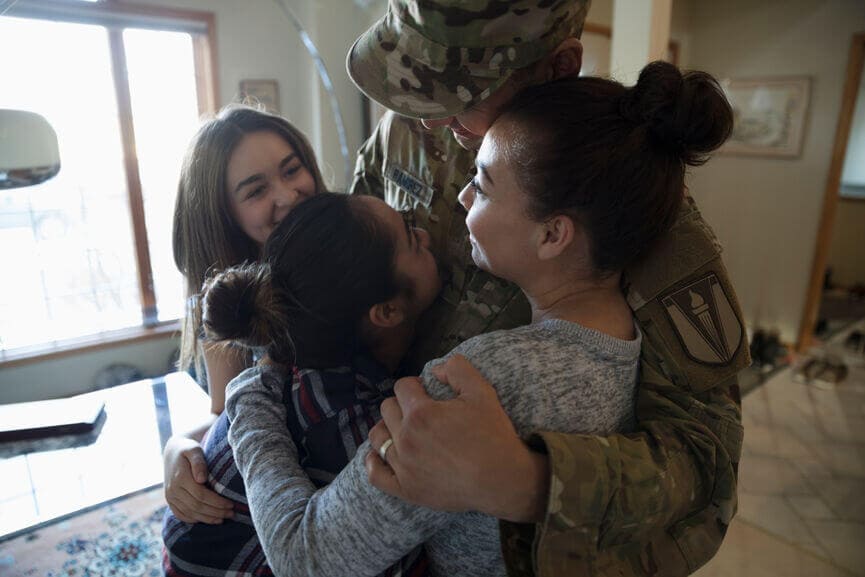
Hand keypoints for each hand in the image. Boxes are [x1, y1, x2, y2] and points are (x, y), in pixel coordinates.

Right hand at [163, 436, 233, 523]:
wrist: (172, 452)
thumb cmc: (188, 449)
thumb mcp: (194, 450)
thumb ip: (198, 462)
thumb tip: (201, 479)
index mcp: (180, 478)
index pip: (201, 495)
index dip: (217, 502)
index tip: (231, 504)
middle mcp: (173, 490)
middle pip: (196, 507)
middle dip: (215, 512)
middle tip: (232, 513)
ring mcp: (170, 497)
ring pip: (190, 513)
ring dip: (207, 518)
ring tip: (223, 519)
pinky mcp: (170, 501)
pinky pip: (181, 515)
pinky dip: (195, 519)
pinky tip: (207, 519)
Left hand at [365, 355, 549, 521]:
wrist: (502, 480)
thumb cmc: (493, 435)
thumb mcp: (482, 392)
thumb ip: (457, 370)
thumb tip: (434, 369)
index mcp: (421, 413)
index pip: (402, 387)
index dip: (415, 385)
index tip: (427, 393)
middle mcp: (406, 438)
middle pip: (387, 409)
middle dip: (401, 404)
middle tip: (421, 412)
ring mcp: (403, 466)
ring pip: (377, 436)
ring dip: (388, 428)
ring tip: (404, 430)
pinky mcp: (405, 489)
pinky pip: (375, 474)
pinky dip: (373, 461)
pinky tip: (382, 454)